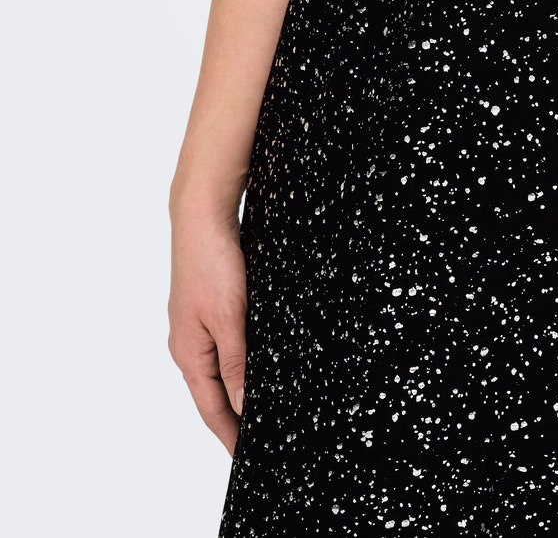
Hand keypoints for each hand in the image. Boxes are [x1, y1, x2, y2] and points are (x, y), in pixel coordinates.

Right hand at [168, 210, 247, 455]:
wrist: (202, 215)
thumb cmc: (213, 262)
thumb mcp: (230, 318)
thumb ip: (236, 364)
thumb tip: (240, 405)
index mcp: (188, 353)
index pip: (211, 408)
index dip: (229, 434)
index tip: (245, 458)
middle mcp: (186, 344)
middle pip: (210, 394)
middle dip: (231, 419)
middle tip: (254, 442)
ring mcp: (193, 326)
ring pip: (215, 371)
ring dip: (232, 393)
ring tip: (253, 413)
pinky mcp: (205, 308)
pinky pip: (220, 348)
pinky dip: (233, 365)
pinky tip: (247, 367)